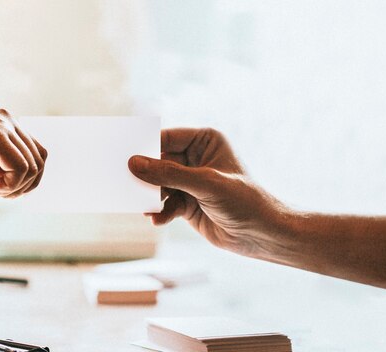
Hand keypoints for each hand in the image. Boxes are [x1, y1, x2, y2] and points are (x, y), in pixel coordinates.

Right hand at [0, 109, 46, 197]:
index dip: (25, 180)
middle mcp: (7, 120)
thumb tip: (32, 180)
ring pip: (32, 167)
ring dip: (11, 188)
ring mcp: (3, 126)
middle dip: (20, 187)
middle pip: (39, 161)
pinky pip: (20, 169)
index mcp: (6, 125)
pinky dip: (6, 187)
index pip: (37, 154)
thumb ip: (6, 165)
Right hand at [128, 128, 288, 258]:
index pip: (166, 137)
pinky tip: (158, 220)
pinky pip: (163, 203)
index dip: (145, 146)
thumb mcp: (206, 184)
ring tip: (145, 207)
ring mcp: (189, 181)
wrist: (262, 235)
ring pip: (158, 184)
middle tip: (124, 182)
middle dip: (144, 175)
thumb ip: (169, 174)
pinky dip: (159, 212)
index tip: (123, 155)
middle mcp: (195, 158)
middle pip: (158, 161)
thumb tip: (134, 163)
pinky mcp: (186, 203)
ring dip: (150, 197)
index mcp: (205, 140)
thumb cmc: (245, 201)